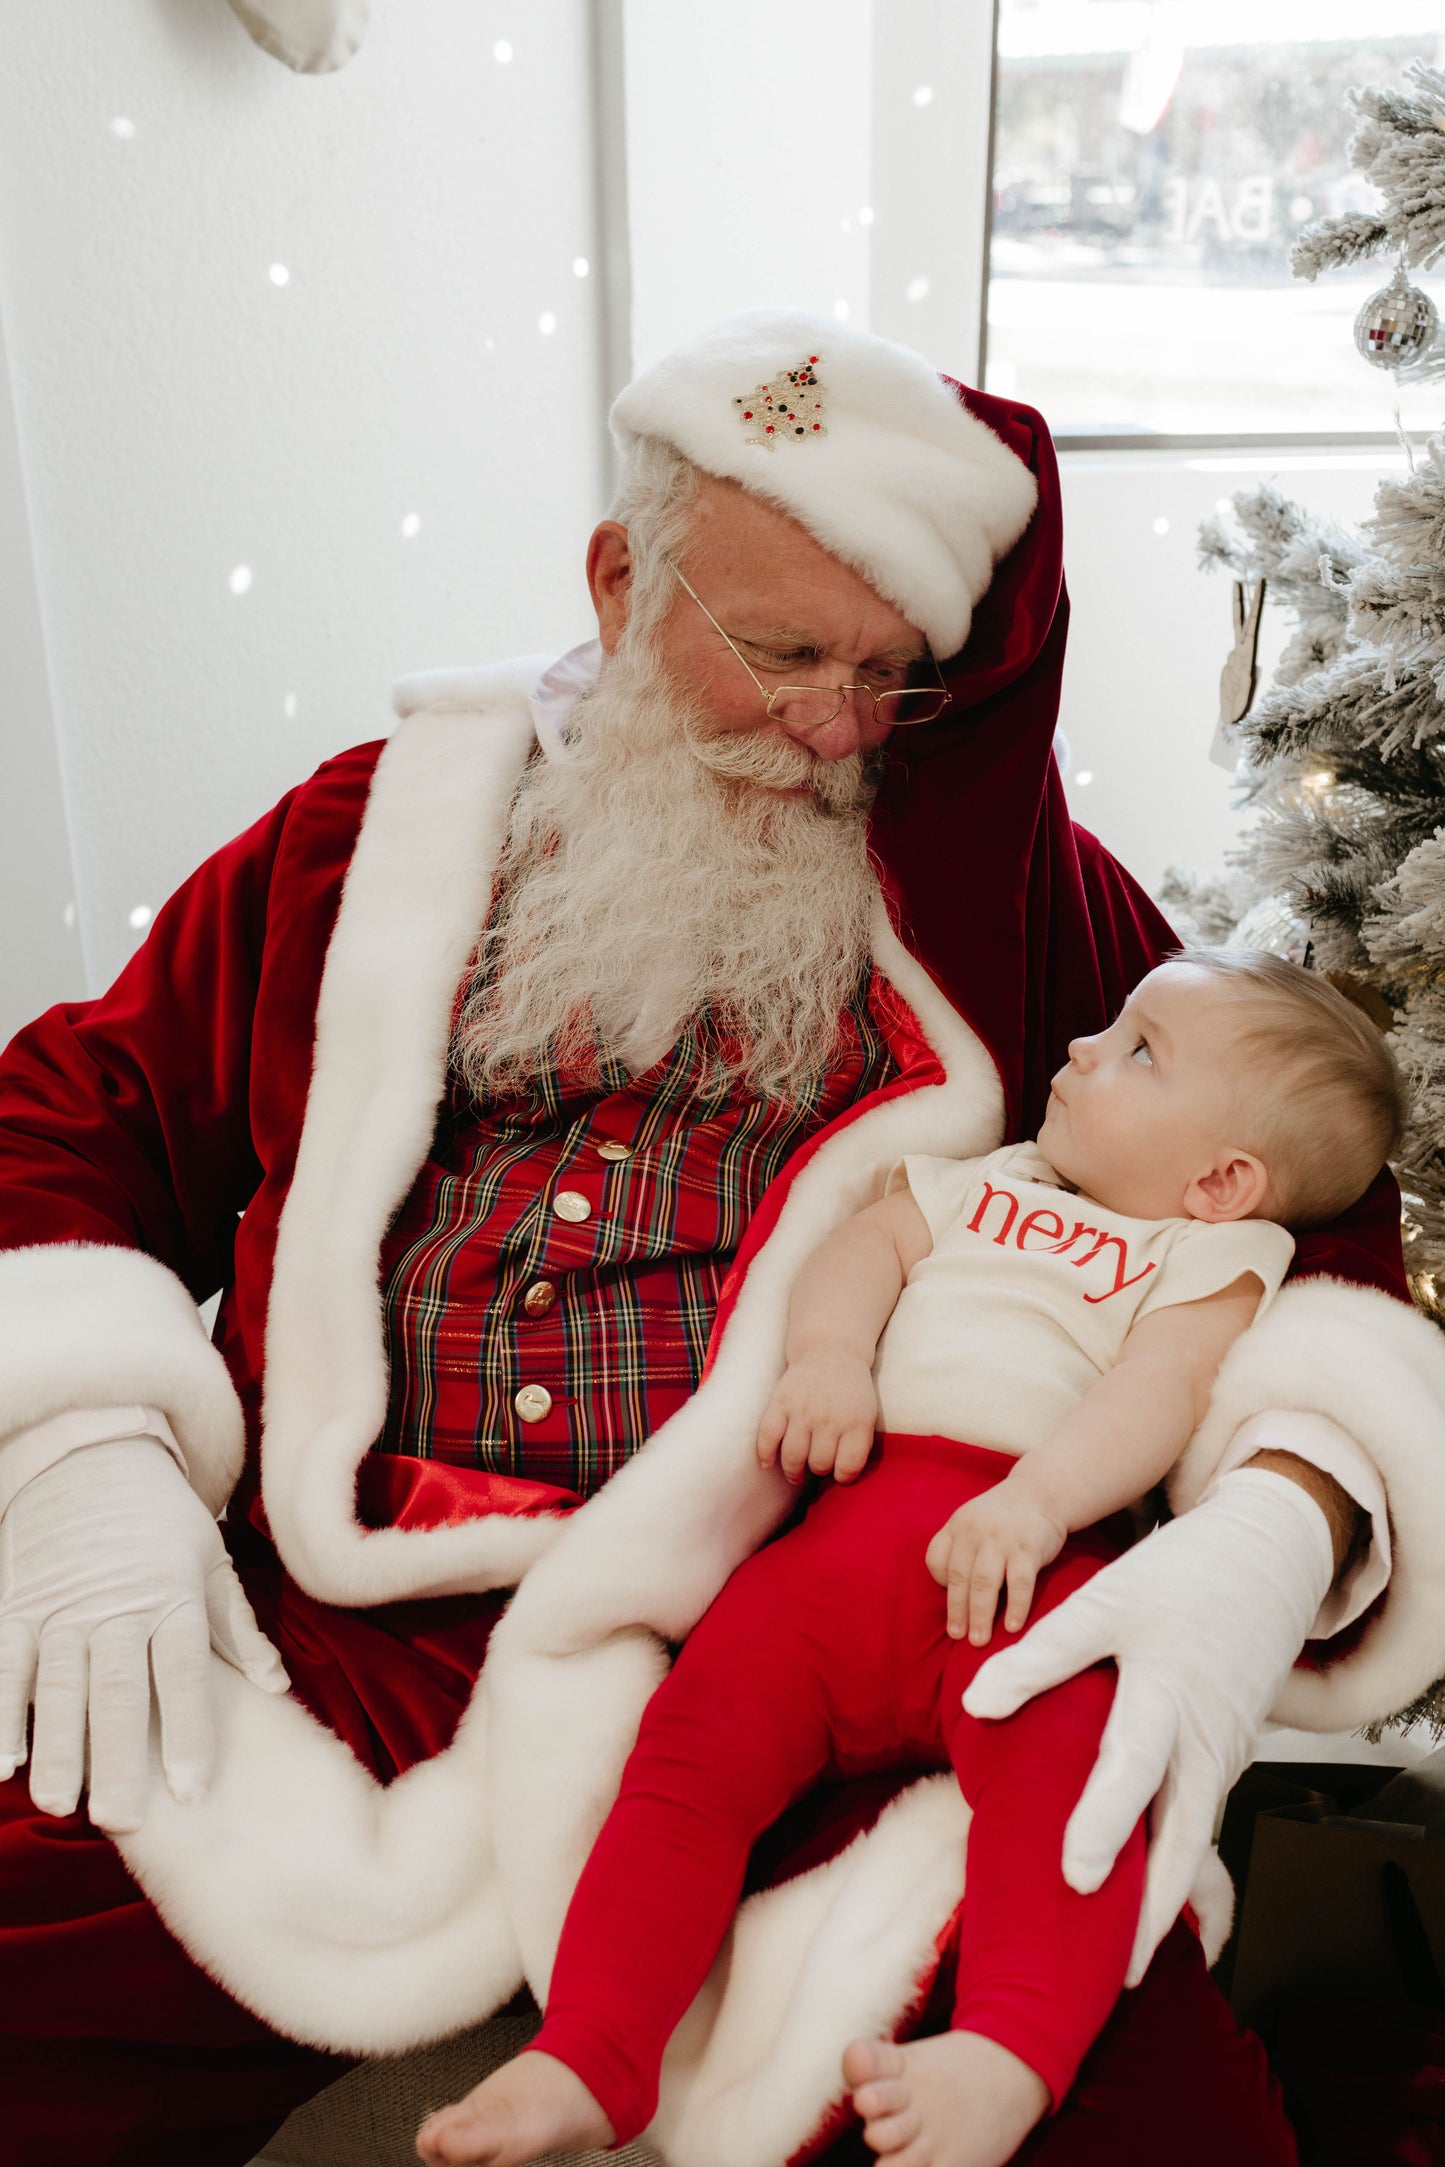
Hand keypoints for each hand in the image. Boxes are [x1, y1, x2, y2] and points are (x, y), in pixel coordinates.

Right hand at [0, 1434, 288, 1832]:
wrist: (94, 1457)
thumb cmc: (163, 1521)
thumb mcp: (212, 1561)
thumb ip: (238, 1630)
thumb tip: (276, 1687)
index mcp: (174, 1597)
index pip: (184, 1673)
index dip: (190, 1732)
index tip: (193, 1789)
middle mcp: (117, 1607)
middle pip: (120, 1689)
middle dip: (120, 1756)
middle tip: (121, 1818)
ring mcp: (61, 1607)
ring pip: (57, 1685)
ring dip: (58, 1745)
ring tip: (60, 1800)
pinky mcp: (17, 1605)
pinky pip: (5, 1663)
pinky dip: (1, 1711)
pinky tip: (2, 1761)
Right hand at [756, 1354, 876, 1484]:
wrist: (831, 1352)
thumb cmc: (851, 1392)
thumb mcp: (868, 1416)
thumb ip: (858, 1445)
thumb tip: (839, 1477)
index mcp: (855, 1422)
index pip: (848, 1466)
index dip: (843, 1477)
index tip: (839, 1475)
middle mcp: (828, 1418)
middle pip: (819, 1464)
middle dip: (818, 1470)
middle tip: (817, 1466)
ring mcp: (802, 1410)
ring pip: (793, 1456)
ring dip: (793, 1471)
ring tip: (796, 1475)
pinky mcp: (780, 1402)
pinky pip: (768, 1435)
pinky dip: (765, 1454)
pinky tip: (767, 1463)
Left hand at [925, 1483, 1066, 1644]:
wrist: (1041, 1493)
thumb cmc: (1001, 1518)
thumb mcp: (972, 1521)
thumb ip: (960, 1549)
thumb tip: (954, 1596)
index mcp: (956, 1526)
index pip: (936, 1559)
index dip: (941, 1583)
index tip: (952, 1603)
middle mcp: (974, 1532)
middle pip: (959, 1576)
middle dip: (957, 1610)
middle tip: (959, 1636)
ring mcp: (1002, 1540)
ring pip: (985, 1583)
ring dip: (980, 1615)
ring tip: (979, 1640)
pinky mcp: (1028, 1549)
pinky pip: (1019, 1583)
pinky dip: (1015, 1606)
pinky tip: (1011, 1627)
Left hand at [961, 1469, 1335, 1985]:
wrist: (1268, 1559)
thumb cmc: (1179, 1576)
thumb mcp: (1106, 1599)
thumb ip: (1043, 1654)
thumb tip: (975, 1704)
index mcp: (1167, 1693)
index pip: (1132, 1768)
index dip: (1103, 1822)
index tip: (1075, 1876)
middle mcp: (1204, 1737)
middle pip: (1183, 1838)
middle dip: (1152, 1909)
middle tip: (1115, 1973)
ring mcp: (1226, 1752)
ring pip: (1197, 1839)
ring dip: (1167, 1897)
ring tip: (1125, 1960)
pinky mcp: (1230, 1754)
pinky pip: (1204, 1817)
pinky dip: (1180, 1859)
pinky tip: (1149, 1894)